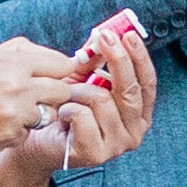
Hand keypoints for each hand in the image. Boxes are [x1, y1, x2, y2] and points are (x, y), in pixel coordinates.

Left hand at [0, 21, 156, 186]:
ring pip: (102, 100)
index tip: (129, 34)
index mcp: (138, 114)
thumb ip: (96, 61)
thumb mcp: (82, 80)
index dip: (140, 58)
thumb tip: (104, 34)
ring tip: (66, 95)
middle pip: (131, 90)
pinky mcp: (96, 153)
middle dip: (118, 60)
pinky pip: (83, 116)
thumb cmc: (64, 110)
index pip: (147, 83)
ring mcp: (117, 145)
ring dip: (78, 91)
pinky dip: (67, 108)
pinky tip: (61, 114)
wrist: (38, 142)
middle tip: (105, 38)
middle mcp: (134, 131)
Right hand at [0, 39, 95, 179]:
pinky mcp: (9, 136)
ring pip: (47, 114)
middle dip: (53, 94)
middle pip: (62, 90)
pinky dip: (17, 131)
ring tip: (6, 110)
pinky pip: (28, 133)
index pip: (61, 64)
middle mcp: (17, 86)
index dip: (60, 71)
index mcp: (11, 62)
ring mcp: (15, 113)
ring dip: (35, 114)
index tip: (56, 75)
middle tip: (35, 96)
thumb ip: (16, 53)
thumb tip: (47, 53)